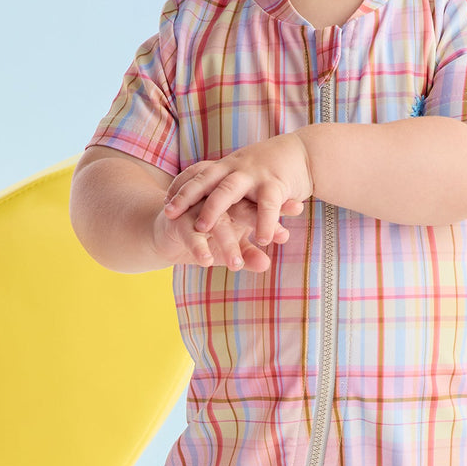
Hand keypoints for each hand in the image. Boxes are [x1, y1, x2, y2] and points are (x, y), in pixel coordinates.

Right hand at [151, 196, 292, 272]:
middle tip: (270, 238)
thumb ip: (249, 254)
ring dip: (227, 244)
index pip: (262, 200)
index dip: (279, 204)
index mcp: (236, 200)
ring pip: (217, 223)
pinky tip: (206, 262)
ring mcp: (198, 209)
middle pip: (241, 206)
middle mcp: (219, 200)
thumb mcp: (230, 245)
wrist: (167, 230)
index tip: (299, 209)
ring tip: (236, 266)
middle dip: (257, 219)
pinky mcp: (178, 221)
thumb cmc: (207, 236)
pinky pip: (191, 234)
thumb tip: (266, 266)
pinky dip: (199, 247)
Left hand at [162, 134, 312, 244]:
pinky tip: (261, 241)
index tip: (164, 202)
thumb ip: (229, 184)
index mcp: (227, 165)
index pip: (196, 173)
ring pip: (228, 190)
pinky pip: (267, 205)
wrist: (307, 152)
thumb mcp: (246, 172)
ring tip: (202, 229)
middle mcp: (236, 167)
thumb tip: (207, 199)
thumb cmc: (274, 168)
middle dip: (185, 197)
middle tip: (168, 214)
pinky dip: (263, 223)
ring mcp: (254, 175)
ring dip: (213, 209)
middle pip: (204, 180)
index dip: (179, 187)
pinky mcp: (276, 184)